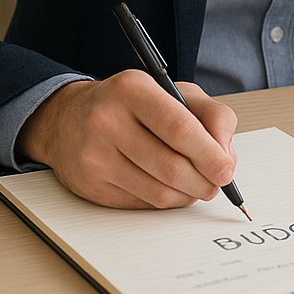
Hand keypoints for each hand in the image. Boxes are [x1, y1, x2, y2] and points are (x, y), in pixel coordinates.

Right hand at [16, 72, 238, 208]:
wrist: (67, 119)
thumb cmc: (130, 105)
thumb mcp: (174, 92)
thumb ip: (212, 115)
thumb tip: (226, 155)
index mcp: (132, 89)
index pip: (179, 128)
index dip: (209, 154)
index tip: (226, 170)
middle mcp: (108, 121)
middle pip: (171, 166)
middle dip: (204, 181)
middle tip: (217, 183)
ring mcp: (95, 156)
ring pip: (159, 192)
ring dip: (188, 195)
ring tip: (197, 185)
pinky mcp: (90, 187)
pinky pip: (142, 204)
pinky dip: (165, 201)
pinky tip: (169, 188)